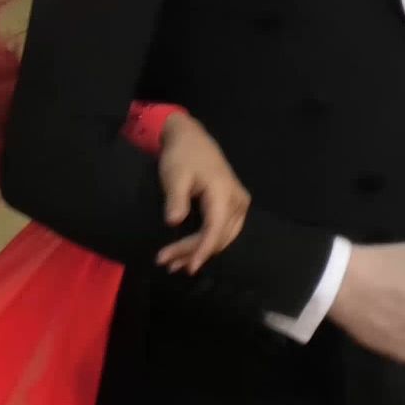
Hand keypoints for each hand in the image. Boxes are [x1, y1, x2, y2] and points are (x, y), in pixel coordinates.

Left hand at [152, 112, 249, 274]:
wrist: (191, 139)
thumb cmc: (182, 156)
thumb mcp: (175, 175)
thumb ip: (176, 199)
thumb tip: (173, 221)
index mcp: (223, 193)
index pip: (215, 229)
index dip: (202, 250)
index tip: (187, 266)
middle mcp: (237, 201)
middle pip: (218, 237)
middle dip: (193, 253)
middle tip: (166, 263)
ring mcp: (238, 204)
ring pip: (222, 237)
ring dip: (200, 251)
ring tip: (175, 264)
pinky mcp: (233, 206)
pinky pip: (222, 231)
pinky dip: (206, 243)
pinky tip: (189, 252)